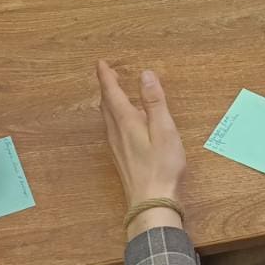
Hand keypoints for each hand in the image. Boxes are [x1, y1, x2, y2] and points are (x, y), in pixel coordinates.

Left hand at [97, 61, 186, 239]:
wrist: (151, 202)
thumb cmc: (161, 166)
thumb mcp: (163, 129)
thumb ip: (155, 101)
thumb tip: (145, 74)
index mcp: (126, 121)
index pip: (111, 93)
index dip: (106, 77)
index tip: (100, 63)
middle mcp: (116, 132)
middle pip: (106, 105)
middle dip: (106, 87)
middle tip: (107, 74)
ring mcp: (116, 147)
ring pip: (108, 118)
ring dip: (110, 102)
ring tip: (115, 93)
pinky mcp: (121, 157)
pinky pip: (114, 129)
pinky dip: (116, 117)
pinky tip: (126, 122)